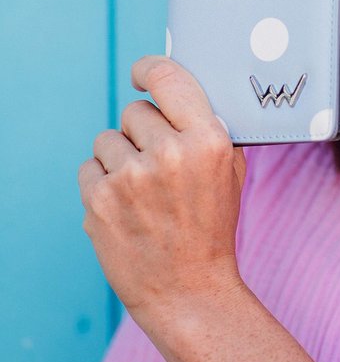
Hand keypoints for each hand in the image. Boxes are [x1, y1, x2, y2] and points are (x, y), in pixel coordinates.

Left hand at [79, 56, 246, 334]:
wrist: (189, 292)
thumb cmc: (211, 227)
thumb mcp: (229, 170)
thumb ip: (208, 127)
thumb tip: (180, 90)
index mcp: (207, 140)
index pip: (168, 78)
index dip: (149, 69)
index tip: (141, 73)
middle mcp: (169, 153)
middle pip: (135, 111)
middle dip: (142, 133)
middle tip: (156, 165)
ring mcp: (130, 178)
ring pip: (107, 138)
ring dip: (119, 158)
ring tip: (141, 192)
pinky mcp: (99, 201)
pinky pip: (89, 168)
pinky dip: (101, 183)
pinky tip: (124, 208)